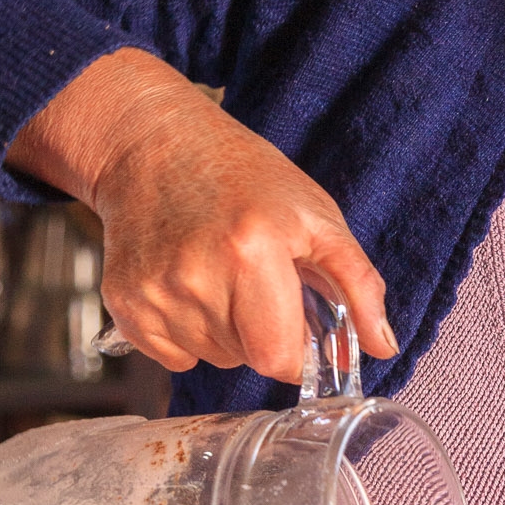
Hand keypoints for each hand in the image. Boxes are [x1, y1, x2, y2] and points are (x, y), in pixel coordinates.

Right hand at [7, 49, 396, 381]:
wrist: (153, 145)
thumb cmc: (244, 178)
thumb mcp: (316, 217)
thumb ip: (357, 285)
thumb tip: (381, 347)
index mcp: (252, 251)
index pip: (278, 358)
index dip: (298, 352)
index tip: (301, 328)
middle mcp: (196, 276)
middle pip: (246, 359)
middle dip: (265, 334)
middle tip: (259, 282)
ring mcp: (154, 292)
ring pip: (212, 357)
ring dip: (228, 332)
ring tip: (221, 275)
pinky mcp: (124, 302)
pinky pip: (173, 355)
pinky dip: (189, 332)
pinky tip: (190, 285)